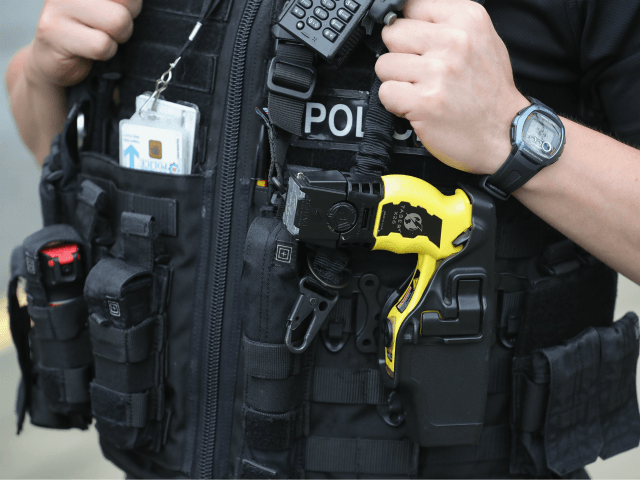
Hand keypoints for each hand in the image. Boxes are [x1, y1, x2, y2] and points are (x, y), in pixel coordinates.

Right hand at [26, 0, 141, 87]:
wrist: (49, 58)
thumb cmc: (86, 29)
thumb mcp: (107, 7)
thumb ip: (123, 1)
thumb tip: (137, 1)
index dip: (132, 4)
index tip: (118, 10)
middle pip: (128, 1)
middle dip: (127, 20)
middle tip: (109, 28)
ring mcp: (58, 5)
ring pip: (117, 21)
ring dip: (117, 38)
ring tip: (100, 38)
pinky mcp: (53, 31)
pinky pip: (101, 45)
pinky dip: (105, 53)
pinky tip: (91, 51)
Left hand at [376, 0, 528, 174]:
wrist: (507, 133)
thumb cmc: (490, 92)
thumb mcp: (481, 40)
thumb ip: (446, 24)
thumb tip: (404, 15)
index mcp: (467, 18)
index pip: (410, 7)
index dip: (410, 31)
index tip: (420, 48)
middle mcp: (454, 41)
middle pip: (392, 34)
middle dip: (400, 55)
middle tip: (420, 73)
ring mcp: (438, 72)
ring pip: (384, 65)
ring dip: (397, 82)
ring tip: (422, 90)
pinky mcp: (425, 101)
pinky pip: (385, 93)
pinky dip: (396, 104)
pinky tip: (417, 106)